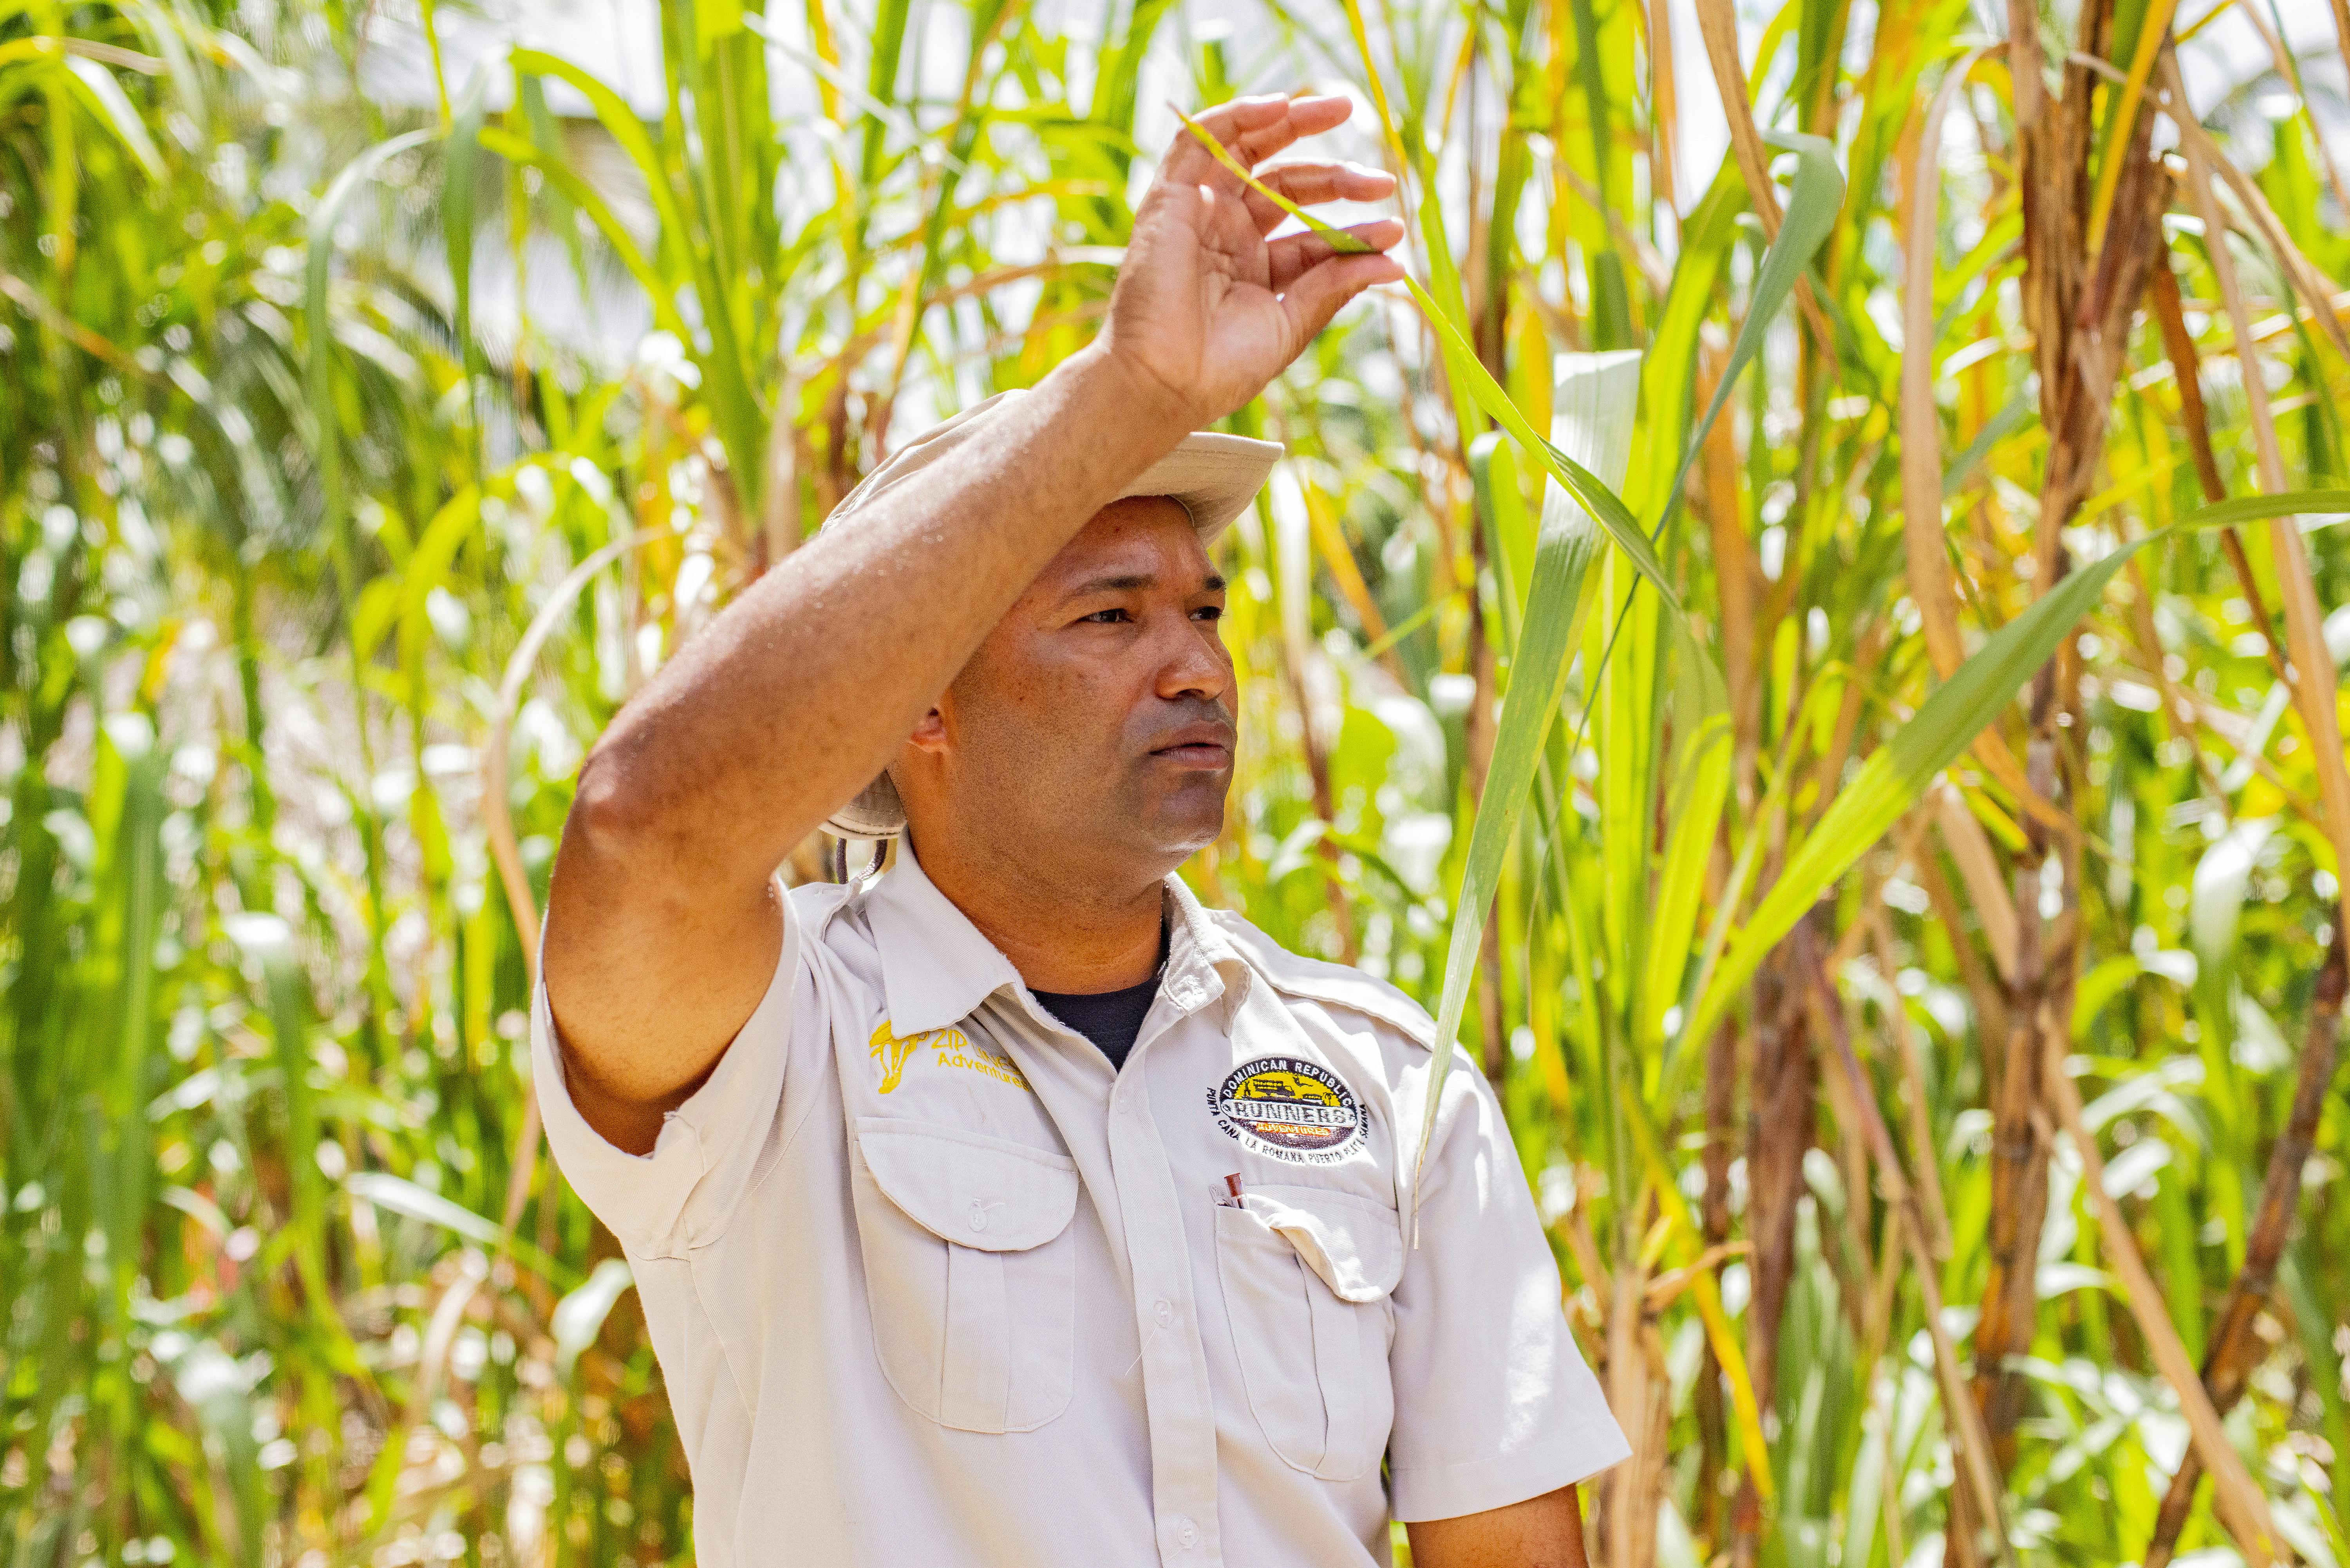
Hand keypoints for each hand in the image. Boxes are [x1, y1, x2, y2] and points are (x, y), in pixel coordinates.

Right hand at [1097, 94, 1404, 428]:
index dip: (1353, 232)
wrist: (1162, 383)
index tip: (1392, 232)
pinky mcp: (1170, 197)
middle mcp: (1228, 235)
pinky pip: (1200, 139)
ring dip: (1294, 122)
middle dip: (1337, 176)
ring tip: (1342, 108)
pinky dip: (1237, 116)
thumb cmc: (1218, 370)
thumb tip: (1393, 263)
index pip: (1312, 237)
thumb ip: (1333, 288)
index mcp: (1255, 269)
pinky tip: (1280, 106)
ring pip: (1249, 149)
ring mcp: (1200, 213)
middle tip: (1382, 181)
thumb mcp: (1288, 324)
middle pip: (1288, 185)